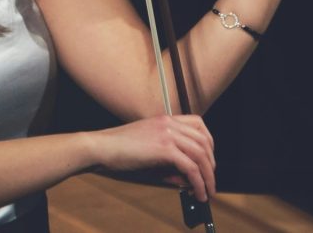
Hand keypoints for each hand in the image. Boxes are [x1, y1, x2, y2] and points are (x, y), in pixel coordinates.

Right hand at [91, 114, 215, 200]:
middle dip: (211, 164)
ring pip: (201, 154)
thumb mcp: (147, 153)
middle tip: (210, 180)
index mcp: (164, 120)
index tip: (208, 159)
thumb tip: (187, 180)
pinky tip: (197, 192)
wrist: (101, 147)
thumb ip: (168, 164)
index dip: (209, 143)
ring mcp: (167, 134)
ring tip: (207, 191)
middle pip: (204, 141)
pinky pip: (191, 167)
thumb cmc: (118, 151)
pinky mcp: (164, 148)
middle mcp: (168, 123)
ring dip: (208, 176)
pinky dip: (199, 182)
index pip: (198, 124)